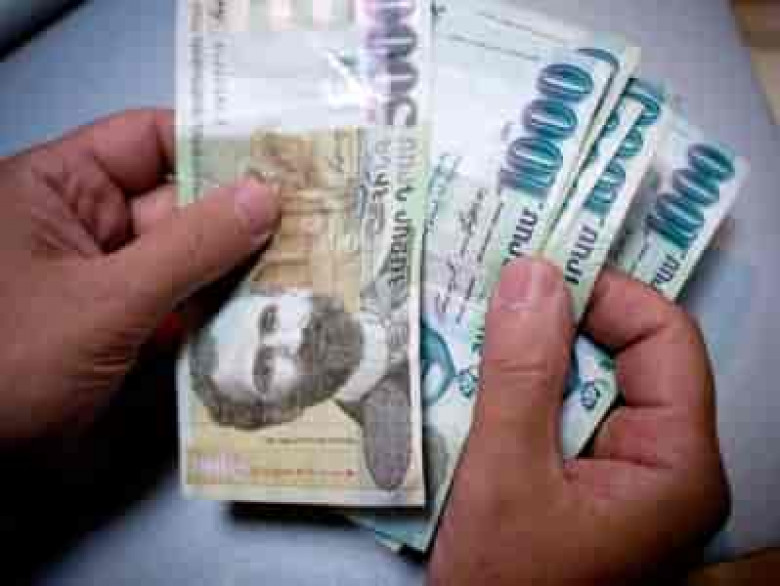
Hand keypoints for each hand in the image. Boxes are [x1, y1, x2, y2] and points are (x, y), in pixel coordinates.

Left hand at [0, 109, 278, 445]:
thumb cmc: (10, 361)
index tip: (282, 159)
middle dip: (241, 215)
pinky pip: (178, 303)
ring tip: (307, 261)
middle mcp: (84, 225)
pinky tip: (270, 310)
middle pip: (177, 202)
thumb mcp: (104, 299)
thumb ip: (191, 247)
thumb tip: (265, 198)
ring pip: (185, 258)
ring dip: (238, 266)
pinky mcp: (119, 327)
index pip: (147, 140)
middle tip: (315, 220)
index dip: (213, 144)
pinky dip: (217, 309)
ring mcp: (104, 280)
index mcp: (58, 188)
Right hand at [429, 258, 729, 584]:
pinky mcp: (588, 484)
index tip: (536, 271)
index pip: (664, 340)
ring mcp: (625, 477)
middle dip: (559, 321)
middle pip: (626, 357)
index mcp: (675, 464)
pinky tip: (475, 381)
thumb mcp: (505, 476)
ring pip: (588, 382)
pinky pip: (563, 414)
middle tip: (494, 291)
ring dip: (530, 356)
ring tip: (473, 330)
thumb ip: (521, 373)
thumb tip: (533, 273)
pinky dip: (520, 391)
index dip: (606, 294)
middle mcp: (664, 464)